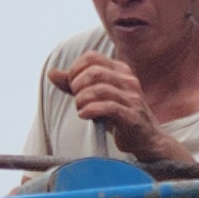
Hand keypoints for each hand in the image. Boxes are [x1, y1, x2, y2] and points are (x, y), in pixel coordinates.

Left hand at [51, 55, 185, 165]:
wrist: (146, 140)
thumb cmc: (119, 116)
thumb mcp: (96, 97)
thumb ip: (74, 85)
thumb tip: (52, 73)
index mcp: (120, 71)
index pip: (92, 57)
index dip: (76, 70)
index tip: (73, 86)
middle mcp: (128, 80)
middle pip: (94, 72)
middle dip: (78, 85)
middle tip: (77, 99)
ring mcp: (132, 98)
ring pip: (99, 89)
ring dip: (82, 100)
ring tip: (81, 109)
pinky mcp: (132, 116)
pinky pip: (107, 107)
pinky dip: (90, 110)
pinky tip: (86, 115)